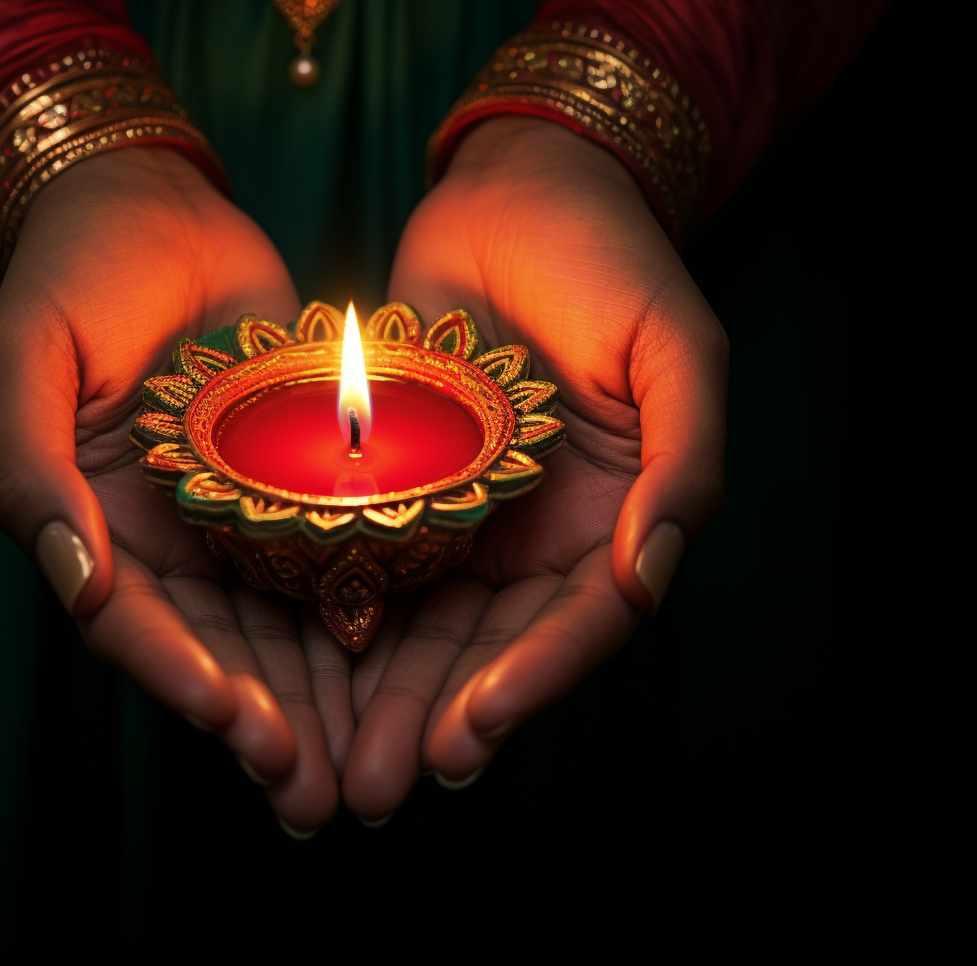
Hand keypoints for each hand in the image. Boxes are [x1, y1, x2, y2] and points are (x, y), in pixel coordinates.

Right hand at [0, 146, 336, 831]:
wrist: (148, 209)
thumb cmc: (70, 275)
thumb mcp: (25, 357)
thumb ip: (29, 465)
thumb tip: (68, 574)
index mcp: (95, 528)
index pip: (138, 625)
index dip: (184, 679)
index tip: (241, 726)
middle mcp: (167, 540)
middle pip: (219, 650)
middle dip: (267, 724)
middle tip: (318, 792)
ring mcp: (235, 516)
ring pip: (283, 625)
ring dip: (321, 699)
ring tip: (368, 765)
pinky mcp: (298, 482)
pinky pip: (333, 554)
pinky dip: (365, 612)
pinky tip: (409, 664)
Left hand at [322, 118, 727, 819]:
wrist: (521, 190)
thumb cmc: (614, 261)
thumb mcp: (678, 352)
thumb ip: (685, 463)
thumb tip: (648, 576)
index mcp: (613, 520)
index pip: (574, 626)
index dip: (526, 686)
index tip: (464, 738)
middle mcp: (537, 535)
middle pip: (486, 648)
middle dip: (431, 718)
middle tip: (373, 787)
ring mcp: (466, 514)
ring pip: (419, 624)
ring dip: (375, 694)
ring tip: (324, 762)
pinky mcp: (400, 482)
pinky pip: (365, 558)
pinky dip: (335, 615)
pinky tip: (291, 668)